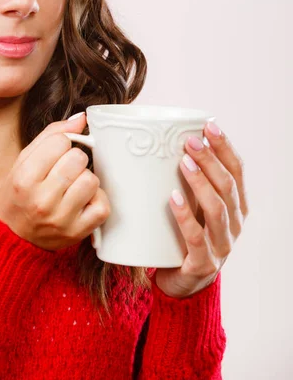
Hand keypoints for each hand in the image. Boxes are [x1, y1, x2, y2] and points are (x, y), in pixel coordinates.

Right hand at [0, 113, 110, 250]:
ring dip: (85, 179)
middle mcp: (41, 200)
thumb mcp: (23, 162)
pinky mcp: (77, 233)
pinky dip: (96, 200)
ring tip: (72, 187)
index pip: (60, 142)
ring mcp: (61, 219)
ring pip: (91, 180)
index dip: (61, 145)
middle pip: (78, 159)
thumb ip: (51, 136)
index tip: (55, 155)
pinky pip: (102, 205)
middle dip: (74, 160)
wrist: (13, 238)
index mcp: (24, 178)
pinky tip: (83, 202)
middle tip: (65, 171)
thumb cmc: (19, 195)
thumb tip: (81, 118)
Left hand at [155, 122, 248, 297]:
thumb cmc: (185, 234)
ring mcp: (222, 245)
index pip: (237, 171)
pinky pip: (196, 237)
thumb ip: (191, 180)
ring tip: (183, 163)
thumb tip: (170, 140)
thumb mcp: (195, 205)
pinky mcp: (203, 262)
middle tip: (190, 141)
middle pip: (228, 186)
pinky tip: (173, 198)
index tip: (209, 126)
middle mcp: (234, 224)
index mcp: (236, 206)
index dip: (225, 147)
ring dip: (200, 182)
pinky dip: (185, 216)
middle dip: (210, 159)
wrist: (181, 281)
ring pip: (217, 208)